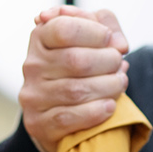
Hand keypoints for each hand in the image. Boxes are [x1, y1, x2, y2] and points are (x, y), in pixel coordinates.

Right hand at [20, 7, 128, 151]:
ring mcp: (32, 96)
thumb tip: (118, 44)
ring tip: (119, 85)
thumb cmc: (82, 71)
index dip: (95, 33)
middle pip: (75, 60)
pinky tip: (109, 106)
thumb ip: (106, 27)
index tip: (110, 41)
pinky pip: (68, 117)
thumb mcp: (92, 40)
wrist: (63, 115)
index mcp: (41, 38)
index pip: (64, 29)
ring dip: (108, 87)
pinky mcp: (37, 124)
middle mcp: (32, 66)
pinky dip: (95, 112)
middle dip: (108, 62)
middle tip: (119, 67)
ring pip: (75, 91)